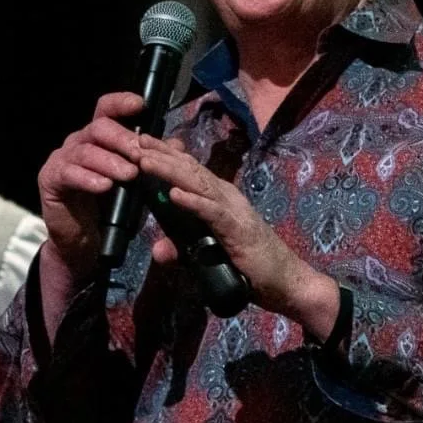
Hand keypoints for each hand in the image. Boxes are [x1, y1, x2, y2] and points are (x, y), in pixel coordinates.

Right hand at [36, 91, 144, 280]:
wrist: (83, 241)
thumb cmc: (108, 207)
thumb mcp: (134, 183)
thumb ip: (151, 162)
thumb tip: (178, 145)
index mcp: (98, 138)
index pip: (106, 110)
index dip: (120, 103)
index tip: (140, 104)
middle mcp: (78, 142)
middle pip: (98, 127)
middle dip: (122, 138)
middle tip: (140, 153)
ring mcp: (62, 159)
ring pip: (85, 151)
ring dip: (110, 161)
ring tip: (129, 174)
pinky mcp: (50, 179)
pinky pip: (68, 174)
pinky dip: (88, 179)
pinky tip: (104, 186)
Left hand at [137, 134, 338, 332]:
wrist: (286, 281)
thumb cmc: (249, 264)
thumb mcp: (207, 256)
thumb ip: (182, 251)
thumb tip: (158, 250)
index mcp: (218, 197)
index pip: (189, 170)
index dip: (166, 154)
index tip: (142, 142)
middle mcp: (225, 196)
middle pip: (190, 170)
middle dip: (162, 154)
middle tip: (136, 141)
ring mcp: (233, 210)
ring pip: (197, 184)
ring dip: (169, 171)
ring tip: (145, 161)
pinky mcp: (237, 229)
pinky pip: (212, 212)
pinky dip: (193, 202)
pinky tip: (174, 194)